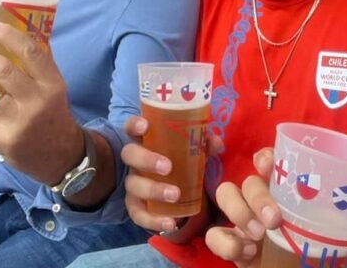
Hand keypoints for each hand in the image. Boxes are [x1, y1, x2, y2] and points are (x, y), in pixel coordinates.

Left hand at [0, 22, 81, 184]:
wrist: (60, 156)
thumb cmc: (53, 112)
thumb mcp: (55, 86)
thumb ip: (38, 63)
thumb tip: (13, 33)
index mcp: (52, 84)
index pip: (30, 52)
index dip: (8, 36)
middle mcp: (36, 102)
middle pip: (3, 70)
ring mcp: (17, 122)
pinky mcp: (1, 139)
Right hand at [122, 115, 224, 235]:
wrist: (177, 194)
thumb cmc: (181, 163)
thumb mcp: (193, 152)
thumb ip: (204, 144)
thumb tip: (216, 143)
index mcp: (146, 141)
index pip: (132, 128)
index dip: (135, 124)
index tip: (146, 126)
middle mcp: (135, 161)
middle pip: (130, 154)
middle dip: (146, 159)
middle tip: (167, 167)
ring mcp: (133, 184)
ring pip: (134, 185)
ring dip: (153, 190)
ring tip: (175, 195)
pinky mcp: (136, 207)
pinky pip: (138, 214)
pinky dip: (153, 220)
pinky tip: (170, 223)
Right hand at [205, 149, 346, 266]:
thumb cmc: (320, 250)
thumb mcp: (344, 237)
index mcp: (286, 188)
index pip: (269, 159)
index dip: (265, 156)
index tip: (266, 163)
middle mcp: (261, 198)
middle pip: (247, 179)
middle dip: (257, 196)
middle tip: (274, 221)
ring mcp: (242, 220)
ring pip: (226, 195)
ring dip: (239, 212)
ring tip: (257, 237)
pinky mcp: (230, 243)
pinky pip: (214, 234)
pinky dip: (224, 241)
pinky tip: (244, 253)